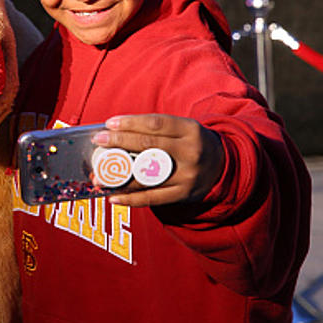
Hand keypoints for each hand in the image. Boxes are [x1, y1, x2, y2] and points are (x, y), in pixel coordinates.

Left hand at [92, 114, 223, 206]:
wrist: (223, 166)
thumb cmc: (191, 143)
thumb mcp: (182, 129)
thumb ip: (156, 130)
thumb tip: (117, 132)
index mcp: (189, 130)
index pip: (156, 124)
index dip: (131, 123)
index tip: (110, 123)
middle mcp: (190, 152)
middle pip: (149, 146)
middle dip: (120, 142)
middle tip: (100, 141)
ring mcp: (187, 175)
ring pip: (148, 175)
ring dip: (119, 177)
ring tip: (99, 176)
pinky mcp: (184, 194)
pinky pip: (153, 198)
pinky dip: (131, 199)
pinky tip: (113, 196)